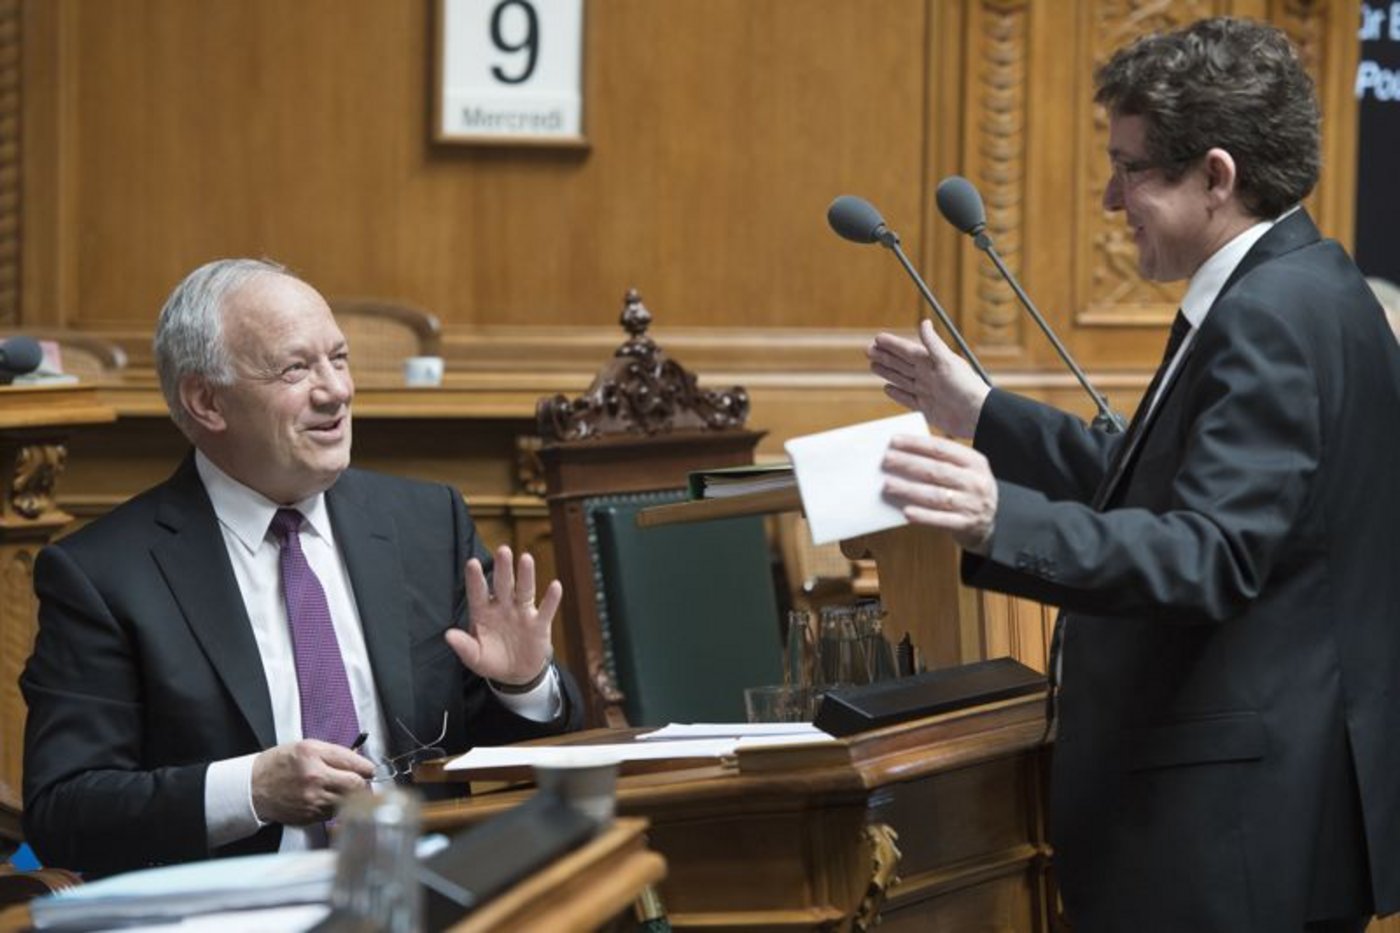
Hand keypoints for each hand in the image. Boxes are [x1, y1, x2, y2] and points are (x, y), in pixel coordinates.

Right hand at [251, 740, 375, 825]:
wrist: (254, 787)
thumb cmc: (279, 764)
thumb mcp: (307, 746)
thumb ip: (336, 752)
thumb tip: (360, 761)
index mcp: (313, 756)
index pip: (355, 765)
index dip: (367, 768)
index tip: (368, 770)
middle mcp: (314, 779)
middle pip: (356, 786)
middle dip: (362, 783)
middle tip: (359, 781)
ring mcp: (312, 801)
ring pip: (347, 802)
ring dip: (349, 797)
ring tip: (338, 789)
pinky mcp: (309, 817)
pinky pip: (333, 813)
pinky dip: (335, 806)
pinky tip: (325, 798)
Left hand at [445, 544, 561, 685]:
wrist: (516, 674)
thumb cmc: (492, 661)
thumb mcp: (475, 657)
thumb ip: (464, 646)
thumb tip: (448, 635)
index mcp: (483, 612)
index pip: (478, 593)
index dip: (475, 579)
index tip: (472, 563)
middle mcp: (503, 607)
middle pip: (503, 584)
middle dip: (503, 568)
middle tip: (503, 550)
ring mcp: (522, 613)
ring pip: (524, 590)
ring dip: (526, 575)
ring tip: (526, 559)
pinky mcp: (539, 624)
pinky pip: (546, 609)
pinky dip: (551, 598)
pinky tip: (556, 586)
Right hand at [868, 319, 990, 438]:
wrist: (977, 415)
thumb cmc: (966, 386)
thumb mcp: (947, 361)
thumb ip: (933, 344)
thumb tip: (924, 322)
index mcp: (931, 362)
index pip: (906, 350)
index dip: (892, 344)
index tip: (877, 338)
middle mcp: (927, 375)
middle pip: (900, 364)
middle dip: (884, 356)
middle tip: (868, 350)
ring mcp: (926, 392)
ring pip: (901, 379)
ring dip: (887, 372)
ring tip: (873, 365)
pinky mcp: (926, 408)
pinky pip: (907, 399)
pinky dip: (896, 394)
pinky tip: (887, 389)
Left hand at [882, 433, 997, 553]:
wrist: (992, 521)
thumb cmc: (969, 490)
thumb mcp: (966, 470)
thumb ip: (943, 460)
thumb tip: (905, 452)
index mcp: (975, 462)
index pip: (942, 449)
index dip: (917, 444)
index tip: (894, 441)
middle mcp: (975, 482)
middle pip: (936, 470)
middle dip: (909, 464)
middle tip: (886, 460)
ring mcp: (971, 504)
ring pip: (936, 495)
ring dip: (909, 489)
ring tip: (888, 485)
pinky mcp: (966, 524)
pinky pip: (941, 520)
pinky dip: (923, 516)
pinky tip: (906, 512)